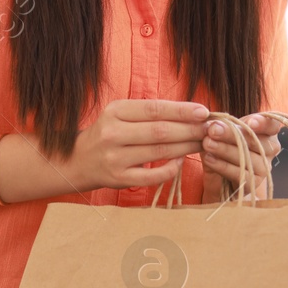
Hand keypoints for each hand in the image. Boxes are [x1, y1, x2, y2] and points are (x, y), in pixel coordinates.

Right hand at [65, 98, 211, 191]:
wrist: (78, 160)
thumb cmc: (108, 134)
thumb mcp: (120, 115)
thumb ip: (149, 113)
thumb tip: (190, 113)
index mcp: (115, 112)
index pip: (154, 109)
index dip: (181, 110)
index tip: (203, 112)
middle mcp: (113, 133)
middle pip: (161, 131)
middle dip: (190, 129)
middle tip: (209, 129)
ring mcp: (115, 158)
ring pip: (160, 151)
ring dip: (186, 147)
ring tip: (202, 143)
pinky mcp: (119, 178)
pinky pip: (153, 176)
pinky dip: (171, 169)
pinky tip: (180, 161)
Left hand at [200, 113, 282, 203]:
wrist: (220, 177)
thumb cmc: (224, 145)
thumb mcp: (223, 132)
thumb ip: (220, 126)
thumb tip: (211, 124)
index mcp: (267, 131)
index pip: (271, 124)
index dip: (263, 123)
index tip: (249, 123)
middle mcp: (270, 149)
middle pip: (254, 140)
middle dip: (231, 134)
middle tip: (212, 130)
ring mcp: (264, 166)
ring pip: (246, 157)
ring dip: (224, 149)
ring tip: (206, 143)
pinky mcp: (254, 182)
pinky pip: (240, 173)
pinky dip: (222, 165)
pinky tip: (208, 158)